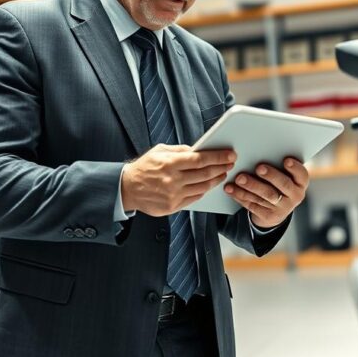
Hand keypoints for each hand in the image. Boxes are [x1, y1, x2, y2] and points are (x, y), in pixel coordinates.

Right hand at [121, 144, 235, 215]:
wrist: (127, 188)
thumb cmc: (144, 167)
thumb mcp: (159, 151)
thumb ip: (180, 150)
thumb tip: (199, 150)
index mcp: (169, 163)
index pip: (200, 159)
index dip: (218, 157)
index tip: (230, 154)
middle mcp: (172, 180)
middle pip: (205, 174)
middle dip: (221, 167)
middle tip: (231, 163)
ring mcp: (173, 195)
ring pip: (202, 187)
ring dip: (216, 180)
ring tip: (222, 173)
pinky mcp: (172, 206)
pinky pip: (195, 198)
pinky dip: (204, 190)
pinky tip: (209, 184)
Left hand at [224, 157, 308, 229]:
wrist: (275, 210)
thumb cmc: (277, 183)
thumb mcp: (283, 175)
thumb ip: (277, 165)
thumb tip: (261, 149)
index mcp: (300, 183)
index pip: (302, 175)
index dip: (295, 168)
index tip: (286, 160)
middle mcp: (294, 196)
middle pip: (284, 185)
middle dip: (271, 175)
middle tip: (259, 167)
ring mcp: (282, 208)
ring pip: (266, 196)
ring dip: (252, 186)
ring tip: (239, 178)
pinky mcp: (268, 216)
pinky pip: (253, 204)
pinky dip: (240, 195)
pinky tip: (231, 188)